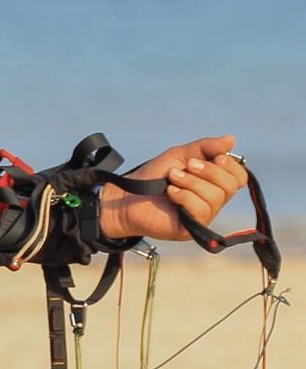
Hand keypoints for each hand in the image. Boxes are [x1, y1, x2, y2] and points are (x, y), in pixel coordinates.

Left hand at [98, 135, 247, 241]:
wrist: (128, 195)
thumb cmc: (154, 176)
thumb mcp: (180, 155)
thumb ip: (205, 147)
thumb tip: (232, 139)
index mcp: (214, 183)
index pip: (239, 176)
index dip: (230, 165)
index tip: (214, 157)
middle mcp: (213, 200)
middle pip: (231, 186)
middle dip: (208, 171)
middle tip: (186, 166)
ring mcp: (204, 216)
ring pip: (215, 197)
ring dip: (191, 183)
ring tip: (171, 179)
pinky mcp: (193, 229)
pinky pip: (201, 210)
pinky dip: (185, 196)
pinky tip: (170, 193)